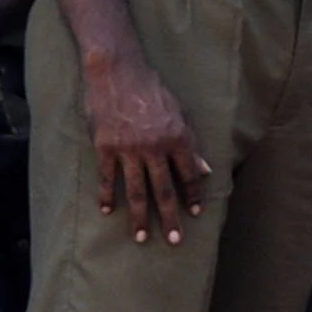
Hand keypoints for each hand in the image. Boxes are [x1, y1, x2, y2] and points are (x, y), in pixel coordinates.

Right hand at [82, 53, 209, 243]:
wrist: (117, 71)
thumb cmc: (152, 90)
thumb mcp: (180, 112)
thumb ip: (191, 144)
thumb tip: (205, 170)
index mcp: (178, 138)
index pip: (189, 175)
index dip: (193, 195)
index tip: (195, 213)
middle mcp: (155, 147)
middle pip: (164, 190)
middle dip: (171, 218)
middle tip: (175, 240)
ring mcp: (128, 149)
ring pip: (136, 190)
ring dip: (140, 216)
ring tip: (142, 236)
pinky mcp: (105, 147)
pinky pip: (107, 178)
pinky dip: (107, 196)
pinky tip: (107, 212)